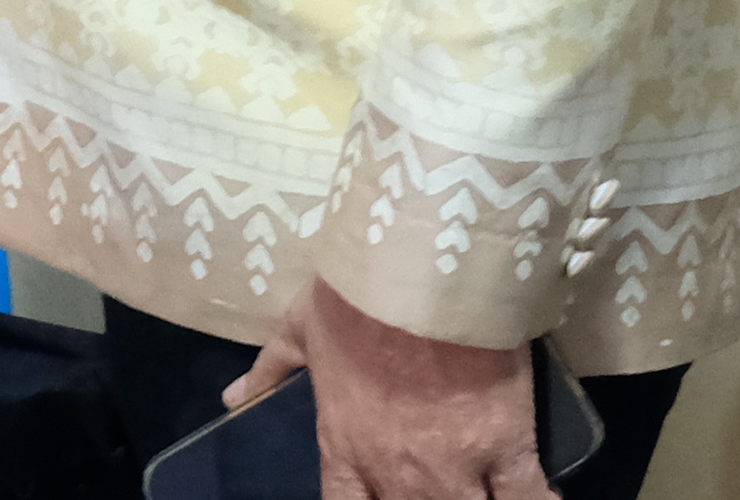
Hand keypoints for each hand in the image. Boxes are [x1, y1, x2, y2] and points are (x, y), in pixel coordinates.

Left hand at [218, 279, 550, 499]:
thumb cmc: (353, 293)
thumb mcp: (299, 326)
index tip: (380, 496)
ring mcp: (455, 466)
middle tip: (437, 488)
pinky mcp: (507, 446)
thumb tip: (232, 399)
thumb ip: (269, 370)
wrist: (417, 263)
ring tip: (481, 493)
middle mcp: (399, 472)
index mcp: (346, 448)